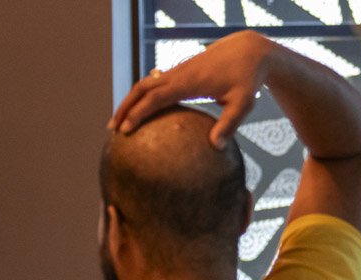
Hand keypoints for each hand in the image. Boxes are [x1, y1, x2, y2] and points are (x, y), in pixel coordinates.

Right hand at [108, 31, 274, 148]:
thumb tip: (217, 147)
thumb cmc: (247, 79)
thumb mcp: (243, 103)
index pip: (155, 98)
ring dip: (130, 101)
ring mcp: (177, 72)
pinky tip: (141, 113)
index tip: (125, 130)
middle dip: (125, 108)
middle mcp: (178, 74)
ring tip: (121, 123)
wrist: (247, 51)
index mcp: (189, 82)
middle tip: (113, 130)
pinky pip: (155, 84)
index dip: (138, 113)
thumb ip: (230, 124)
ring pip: (145, 85)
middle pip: (141, 89)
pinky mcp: (181, 72)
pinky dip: (143, 97)